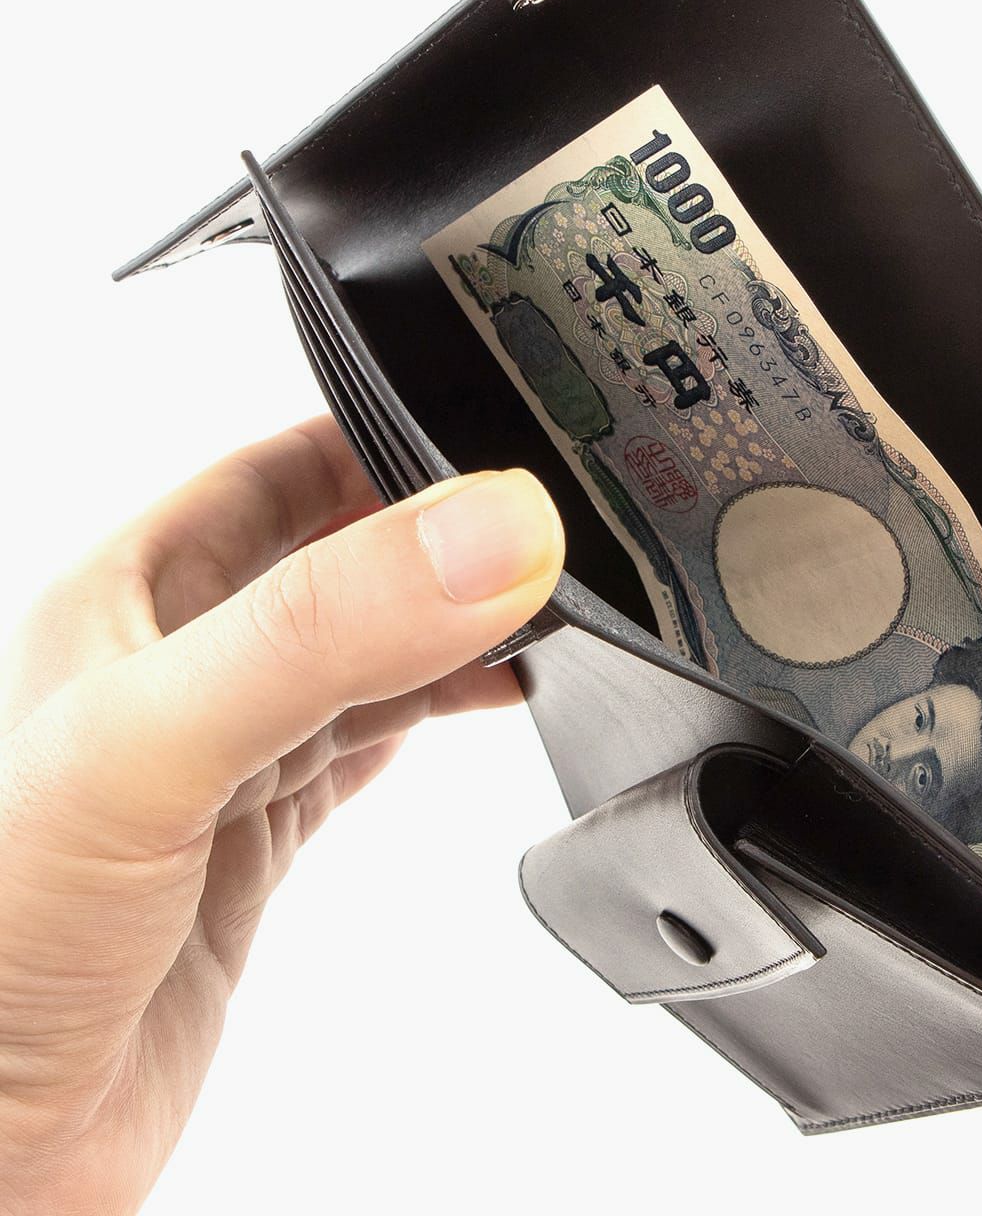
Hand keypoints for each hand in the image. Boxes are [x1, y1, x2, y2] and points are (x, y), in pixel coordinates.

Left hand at [0, 419, 563, 1213]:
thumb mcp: (151, 745)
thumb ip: (321, 631)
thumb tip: (492, 533)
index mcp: (134, 594)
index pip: (285, 464)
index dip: (394, 437)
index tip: (508, 434)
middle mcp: (179, 663)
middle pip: (342, 557)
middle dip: (445, 537)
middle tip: (549, 532)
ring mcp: (220, 756)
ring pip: (365, 654)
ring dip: (454, 627)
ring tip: (547, 612)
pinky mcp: (250, 846)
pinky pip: (363, 746)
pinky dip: (435, 714)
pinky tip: (483, 701)